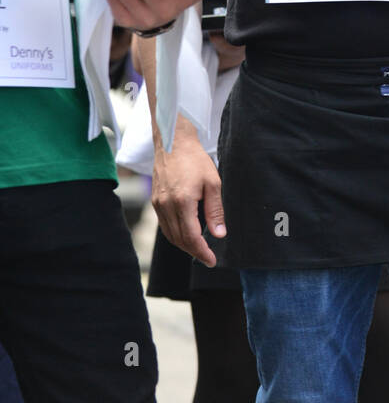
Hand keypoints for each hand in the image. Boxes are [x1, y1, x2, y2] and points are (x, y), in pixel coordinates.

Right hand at [152, 119, 225, 266]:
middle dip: (194, 252)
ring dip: (184, 245)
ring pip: (170, 235)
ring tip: (198, 249)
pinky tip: (186, 234)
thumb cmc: (195, 159)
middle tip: (207, 257)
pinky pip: (164, 225)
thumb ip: (215, 210)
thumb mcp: (213, 183)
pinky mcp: (155, 201)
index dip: (202, 252)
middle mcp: (166, 206)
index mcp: (182, 202)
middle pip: (179, 240)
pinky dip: (175, 234)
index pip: (191, 237)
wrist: (174, 142)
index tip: (212, 260)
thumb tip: (219, 234)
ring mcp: (158, 204)